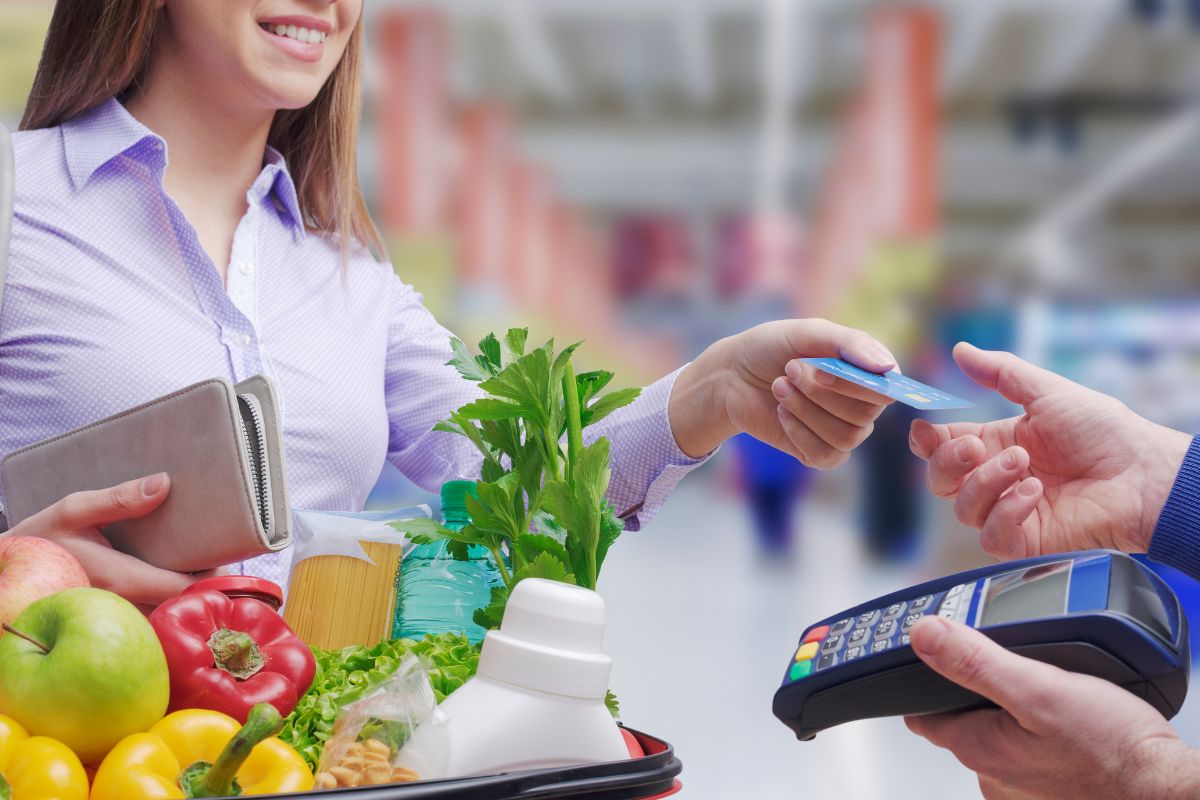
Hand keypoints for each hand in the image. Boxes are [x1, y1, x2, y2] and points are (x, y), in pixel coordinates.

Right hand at [5, 474, 217, 608]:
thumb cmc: (40, 541)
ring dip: (189, 591)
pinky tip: (176, 573)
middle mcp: (123, 604)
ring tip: (204, 560)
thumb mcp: (73, 510)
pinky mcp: (113, 616)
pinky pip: (151, 611)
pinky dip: (168, 596)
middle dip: (206, 583)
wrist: (6, 575)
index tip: (225, 556)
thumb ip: (118, 499)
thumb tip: (164, 484)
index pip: (182, 588)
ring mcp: (118, 615)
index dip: (212, 578)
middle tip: (220, 554)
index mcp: (119, 579)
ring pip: (167, 610)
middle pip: (182, 603)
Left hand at [669, 319, 895, 466]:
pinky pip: (826, 455)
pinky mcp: (820, 453)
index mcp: (867, 372)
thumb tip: (888, 368)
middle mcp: (862, 403)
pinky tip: (781, 413)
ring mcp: (843, 430)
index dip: (858, 385)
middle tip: (789, 370)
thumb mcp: (807, 333)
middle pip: (865, 415)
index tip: (822, 371)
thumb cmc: (772, 348)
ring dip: (806, 411)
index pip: (886, 389)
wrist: (732, 375)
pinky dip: (799, 433)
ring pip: (846, 436)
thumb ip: (849, 344)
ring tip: (779, 387)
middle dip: (821, 394)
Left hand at [905, 616, 1194, 799]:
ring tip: (1041, 685)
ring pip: (998, 736)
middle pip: (960, 721)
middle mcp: (992, 774)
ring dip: (1010, 711)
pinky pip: (1030, 753)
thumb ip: (976, 662)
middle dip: (974, 691)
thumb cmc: (1112, 750)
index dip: (923, 680)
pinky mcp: (1052, 789)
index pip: (921, 712)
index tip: (934, 654)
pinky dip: (1038, 733)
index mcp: (976, 746)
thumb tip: (924, 634)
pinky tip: (1063, 718)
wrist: (1165, 792)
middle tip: (1003, 660)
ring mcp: (1022, 788)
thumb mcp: (1038, 688)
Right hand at [909, 343, 1189, 558]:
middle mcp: (999, 479)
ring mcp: (1010, 511)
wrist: (1145, 475)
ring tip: (1024, 465)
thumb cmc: (1106, 433)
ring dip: (987, 483)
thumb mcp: (1048, 392)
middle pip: (940, 480)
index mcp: (997, 444)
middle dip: (947, 462)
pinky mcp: (1027, 540)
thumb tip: (960, 349)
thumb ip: (1000, 372)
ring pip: (964, 508)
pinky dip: (1006, 513)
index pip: (943, 446)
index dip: (926, 440)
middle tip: (975, 448)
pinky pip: (992, 535)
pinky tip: (1033, 494)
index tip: (924, 428)